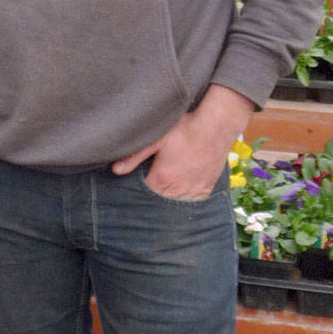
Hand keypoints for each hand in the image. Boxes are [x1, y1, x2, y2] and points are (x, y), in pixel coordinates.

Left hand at [111, 85, 253, 198]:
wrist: (216, 126)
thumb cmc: (185, 129)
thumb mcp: (157, 139)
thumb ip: (135, 156)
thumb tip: (116, 170)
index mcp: (162, 180)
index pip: (144, 198)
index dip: (137, 196)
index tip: (133, 192)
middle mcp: (178, 190)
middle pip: (159, 206)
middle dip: (151, 202)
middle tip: (146, 193)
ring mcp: (194, 192)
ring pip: (176, 207)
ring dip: (168, 202)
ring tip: (162, 194)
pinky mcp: (206, 190)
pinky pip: (192, 204)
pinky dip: (184, 201)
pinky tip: (178, 194)